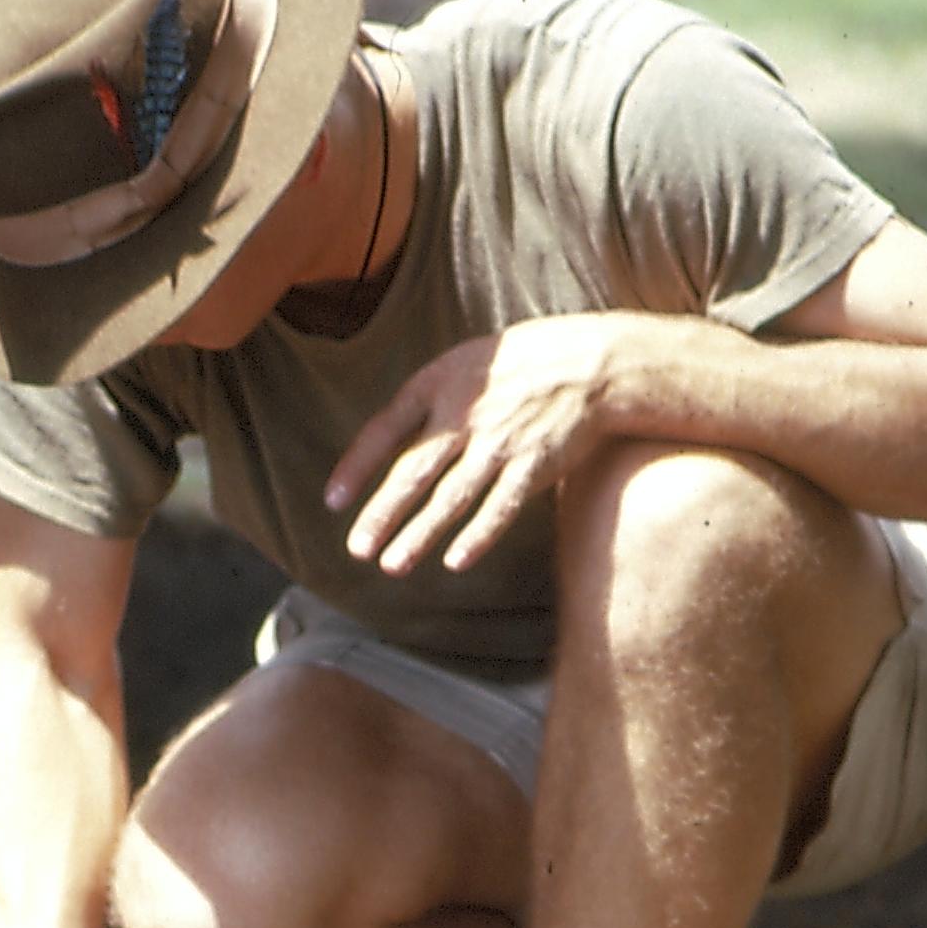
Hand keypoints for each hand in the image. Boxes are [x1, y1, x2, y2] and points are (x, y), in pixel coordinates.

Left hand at [323, 314, 623, 574]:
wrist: (593, 362)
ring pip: (452, 496)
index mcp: (439, 383)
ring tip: (392, 565)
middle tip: (357, 550)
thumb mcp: (465, 363)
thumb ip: (428, 402)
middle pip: (413, 470)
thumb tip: (389, 447)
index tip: (333, 502)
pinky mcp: (535, 464)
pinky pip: (502, 506)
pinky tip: (455, 562)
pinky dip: (479, 534)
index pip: (385, 427)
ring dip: (420, 534)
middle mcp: (465, 414)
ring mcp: (500, 441)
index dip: (356, 465)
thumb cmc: (522, 364)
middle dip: (382, 513)